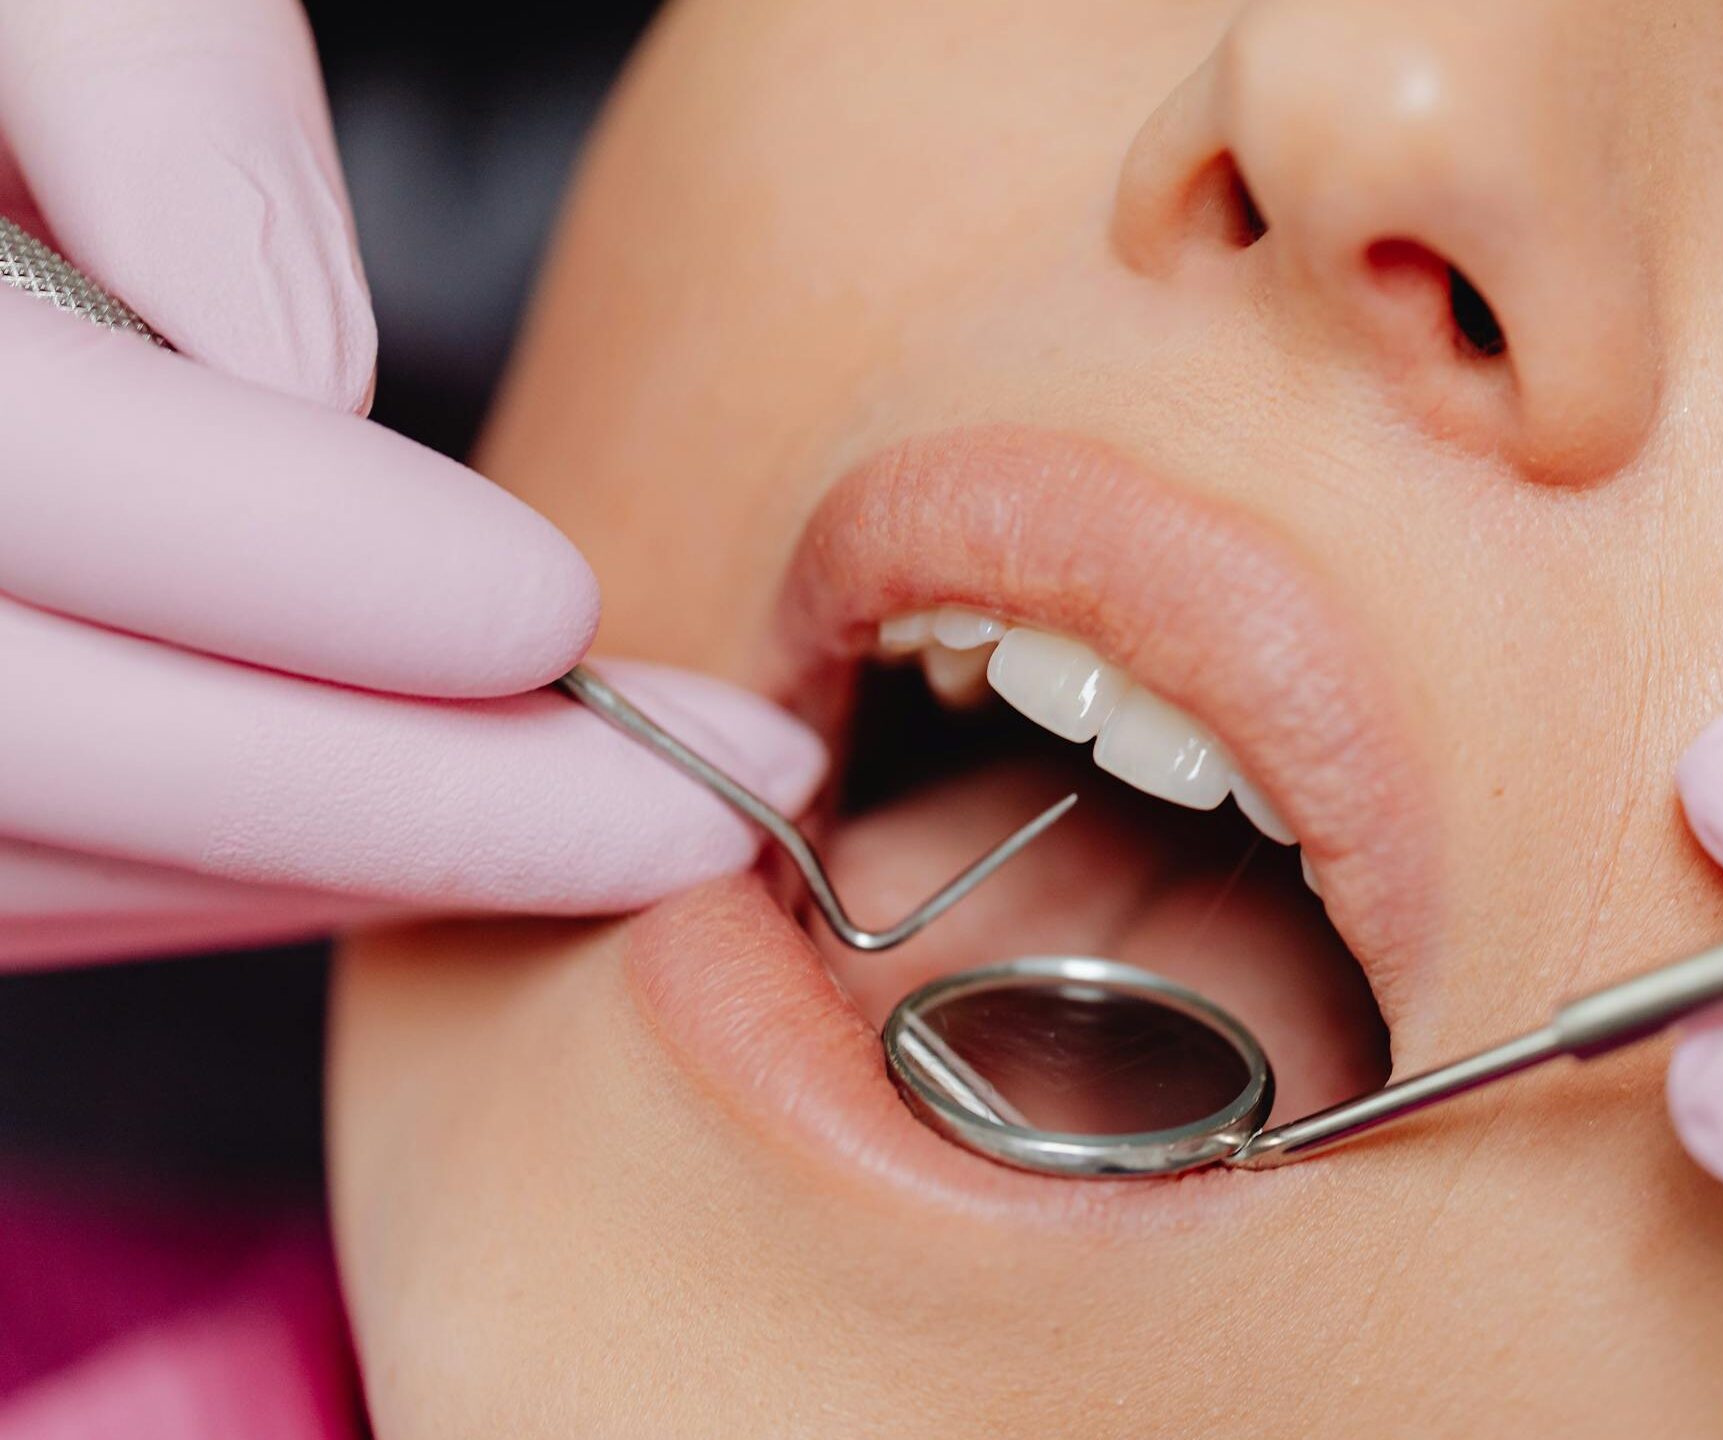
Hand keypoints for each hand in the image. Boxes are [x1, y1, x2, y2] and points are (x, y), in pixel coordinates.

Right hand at [0, 0, 824, 967]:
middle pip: (36, 738)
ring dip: (336, 864)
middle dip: (399, 795)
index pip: (23, 473)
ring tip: (605, 822)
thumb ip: (146, 77)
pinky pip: (11, 881)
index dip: (298, 564)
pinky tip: (413, 820)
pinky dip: (221, 875)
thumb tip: (303, 369)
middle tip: (694, 795)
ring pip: (23, 865)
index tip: (553, 604)